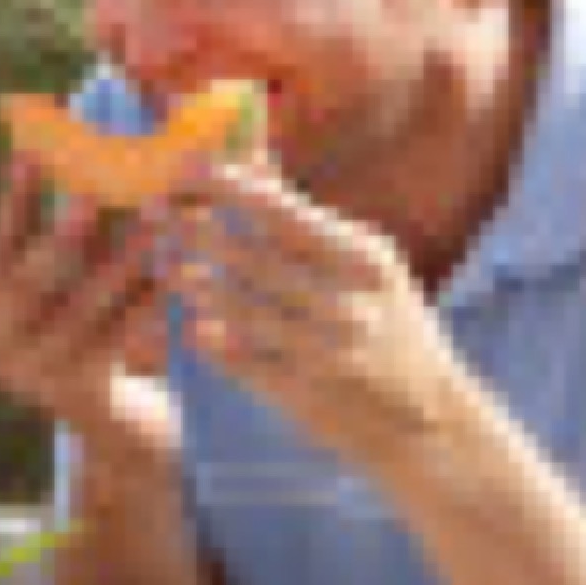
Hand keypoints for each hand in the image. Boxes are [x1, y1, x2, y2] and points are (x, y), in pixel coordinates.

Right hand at [0, 157, 175, 462]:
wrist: (119, 430)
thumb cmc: (103, 338)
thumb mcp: (83, 283)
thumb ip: (84, 234)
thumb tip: (102, 159)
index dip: (15, 199)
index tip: (31, 152)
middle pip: (29, 280)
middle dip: (64, 234)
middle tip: (95, 195)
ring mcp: (32, 372)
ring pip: (77, 309)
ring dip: (119, 263)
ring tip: (155, 227)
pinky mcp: (74, 394)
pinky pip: (113, 341)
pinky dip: (142, 306)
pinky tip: (169, 280)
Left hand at [160, 163, 474, 469]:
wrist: (431, 422)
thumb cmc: (391, 327)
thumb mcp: (367, 268)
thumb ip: (307, 220)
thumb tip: (253, 162)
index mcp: (363, 260)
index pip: (284, 214)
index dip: (229, 187)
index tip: (185, 165)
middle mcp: (347, 303)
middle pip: (253, 258)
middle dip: (196, 230)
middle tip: (153, 211)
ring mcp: (325, 352)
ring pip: (241, 310)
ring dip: (195, 284)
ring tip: (164, 262)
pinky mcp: (305, 395)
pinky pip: (244, 362)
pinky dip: (214, 343)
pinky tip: (189, 327)